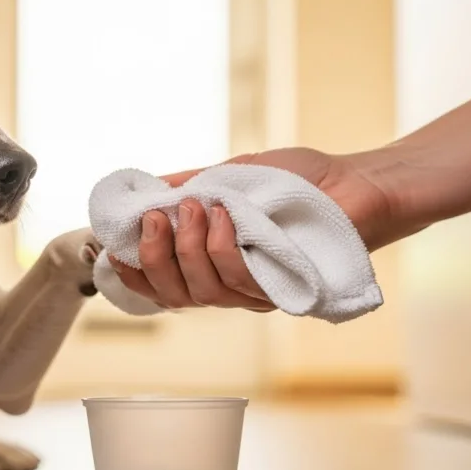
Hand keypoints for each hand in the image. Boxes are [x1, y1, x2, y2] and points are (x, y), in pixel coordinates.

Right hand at [109, 148, 403, 310]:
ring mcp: (258, 291)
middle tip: (157, 215)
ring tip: (196, 206)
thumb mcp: (233, 174)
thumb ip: (190, 184)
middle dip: (155, 256)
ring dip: (188, 247)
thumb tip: (146, 187)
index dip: (134, 273)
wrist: (357, 182)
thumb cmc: (303, 181)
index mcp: (214, 263)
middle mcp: (233, 285)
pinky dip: (223, 246)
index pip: (163, 286)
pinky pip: (239, 280)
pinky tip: (226, 215)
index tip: (113, 246)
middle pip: (175, 295)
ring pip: (203, 291)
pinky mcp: (284, 288)